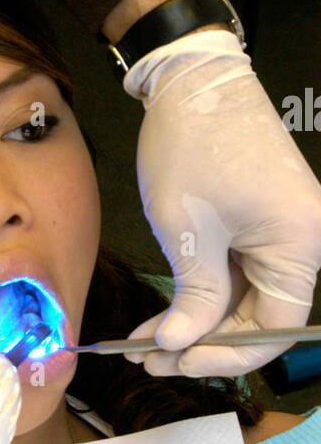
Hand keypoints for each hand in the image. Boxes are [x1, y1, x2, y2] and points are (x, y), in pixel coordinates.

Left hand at [123, 30, 320, 376]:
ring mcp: (280, 236)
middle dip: (201, 343)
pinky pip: (232, 278)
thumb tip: (181, 344)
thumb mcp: (186, 229)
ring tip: (142, 345)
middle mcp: (302, 244)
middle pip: (257, 320)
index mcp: (300, 245)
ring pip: (240, 303)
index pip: (272, 329)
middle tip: (148, 358)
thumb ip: (194, 294)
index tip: (177, 362)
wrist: (193, 81)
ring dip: (193, 325)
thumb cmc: (193, 140)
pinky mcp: (257, 228)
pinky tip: (158, 319)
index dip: (223, 354)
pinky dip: (197, 298)